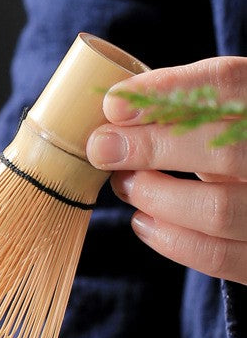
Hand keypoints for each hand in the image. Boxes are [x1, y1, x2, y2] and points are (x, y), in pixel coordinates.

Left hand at [86, 56, 246, 284]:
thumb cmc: (234, 144)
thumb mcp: (219, 117)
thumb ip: (182, 109)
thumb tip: (114, 110)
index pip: (230, 83)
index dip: (170, 91)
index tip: (114, 104)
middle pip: (224, 150)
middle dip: (152, 149)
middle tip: (103, 148)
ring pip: (217, 209)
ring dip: (156, 198)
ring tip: (124, 184)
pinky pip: (217, 255)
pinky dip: (170, 239)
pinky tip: (142, 220)